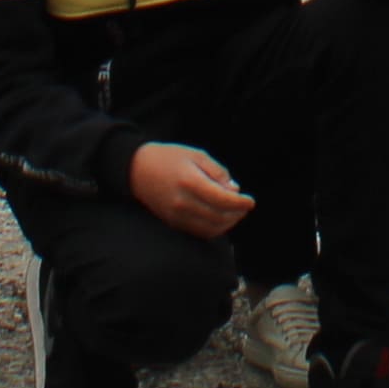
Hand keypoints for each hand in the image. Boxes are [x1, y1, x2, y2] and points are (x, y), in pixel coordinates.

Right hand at [128, 141, 252, 238]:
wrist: (138, 170)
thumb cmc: (170, 158)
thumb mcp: (197, 155)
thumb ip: (218, 172)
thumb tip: (234, 190)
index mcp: (190, 182)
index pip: (222, 200)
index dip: (240, 203)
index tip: (250, 201)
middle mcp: (183, 202)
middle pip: (219, 217)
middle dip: (237, 214)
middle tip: (244, 206)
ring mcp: (177, 216)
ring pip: (211, 229)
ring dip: (228, 224)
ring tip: (235, 213)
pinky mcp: (173, 223)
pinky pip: (199, 232)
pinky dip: (214, 229)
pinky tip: (220, 219)